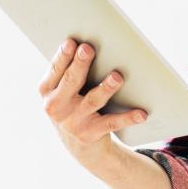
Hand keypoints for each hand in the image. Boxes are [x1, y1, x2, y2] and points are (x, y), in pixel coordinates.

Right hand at [38, 39, 147, 163]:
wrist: (80, 146)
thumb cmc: (73, 105)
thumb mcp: (62, 90)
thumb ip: (69, 70)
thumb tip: (87, 43)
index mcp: (46, 90)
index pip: (55, 69)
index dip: (63, 55)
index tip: (72, 42)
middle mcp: (56, 107)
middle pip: (71, 81)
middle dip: (80, 64)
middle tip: (88, 49)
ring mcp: (73, 122)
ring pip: (93, 100)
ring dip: (106, 88)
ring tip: (117, 77)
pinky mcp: (91, 133)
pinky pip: (112, 123)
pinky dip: (128, 118)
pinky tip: (141, 113)